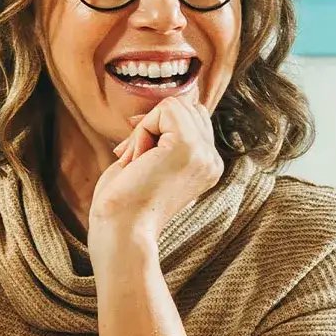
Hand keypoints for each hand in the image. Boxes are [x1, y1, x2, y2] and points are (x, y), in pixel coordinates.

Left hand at [87, 92, 223, 254]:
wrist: (121, 231)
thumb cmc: (125, 201)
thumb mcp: (154, 162)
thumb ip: (167, 137)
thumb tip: (166, 104)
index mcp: (208, 166)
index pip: (194, 117)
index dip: (160, 126)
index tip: (138, 156)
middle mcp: (213, 161)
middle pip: (186, 107)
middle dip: (153, 125)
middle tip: (137, 162)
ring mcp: (204, 154)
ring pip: (175, 105)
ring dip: (145, 129)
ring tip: (139, 163)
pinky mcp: (188, 147)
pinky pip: (164, 109)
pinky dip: (142, 130)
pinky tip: (138, 161)